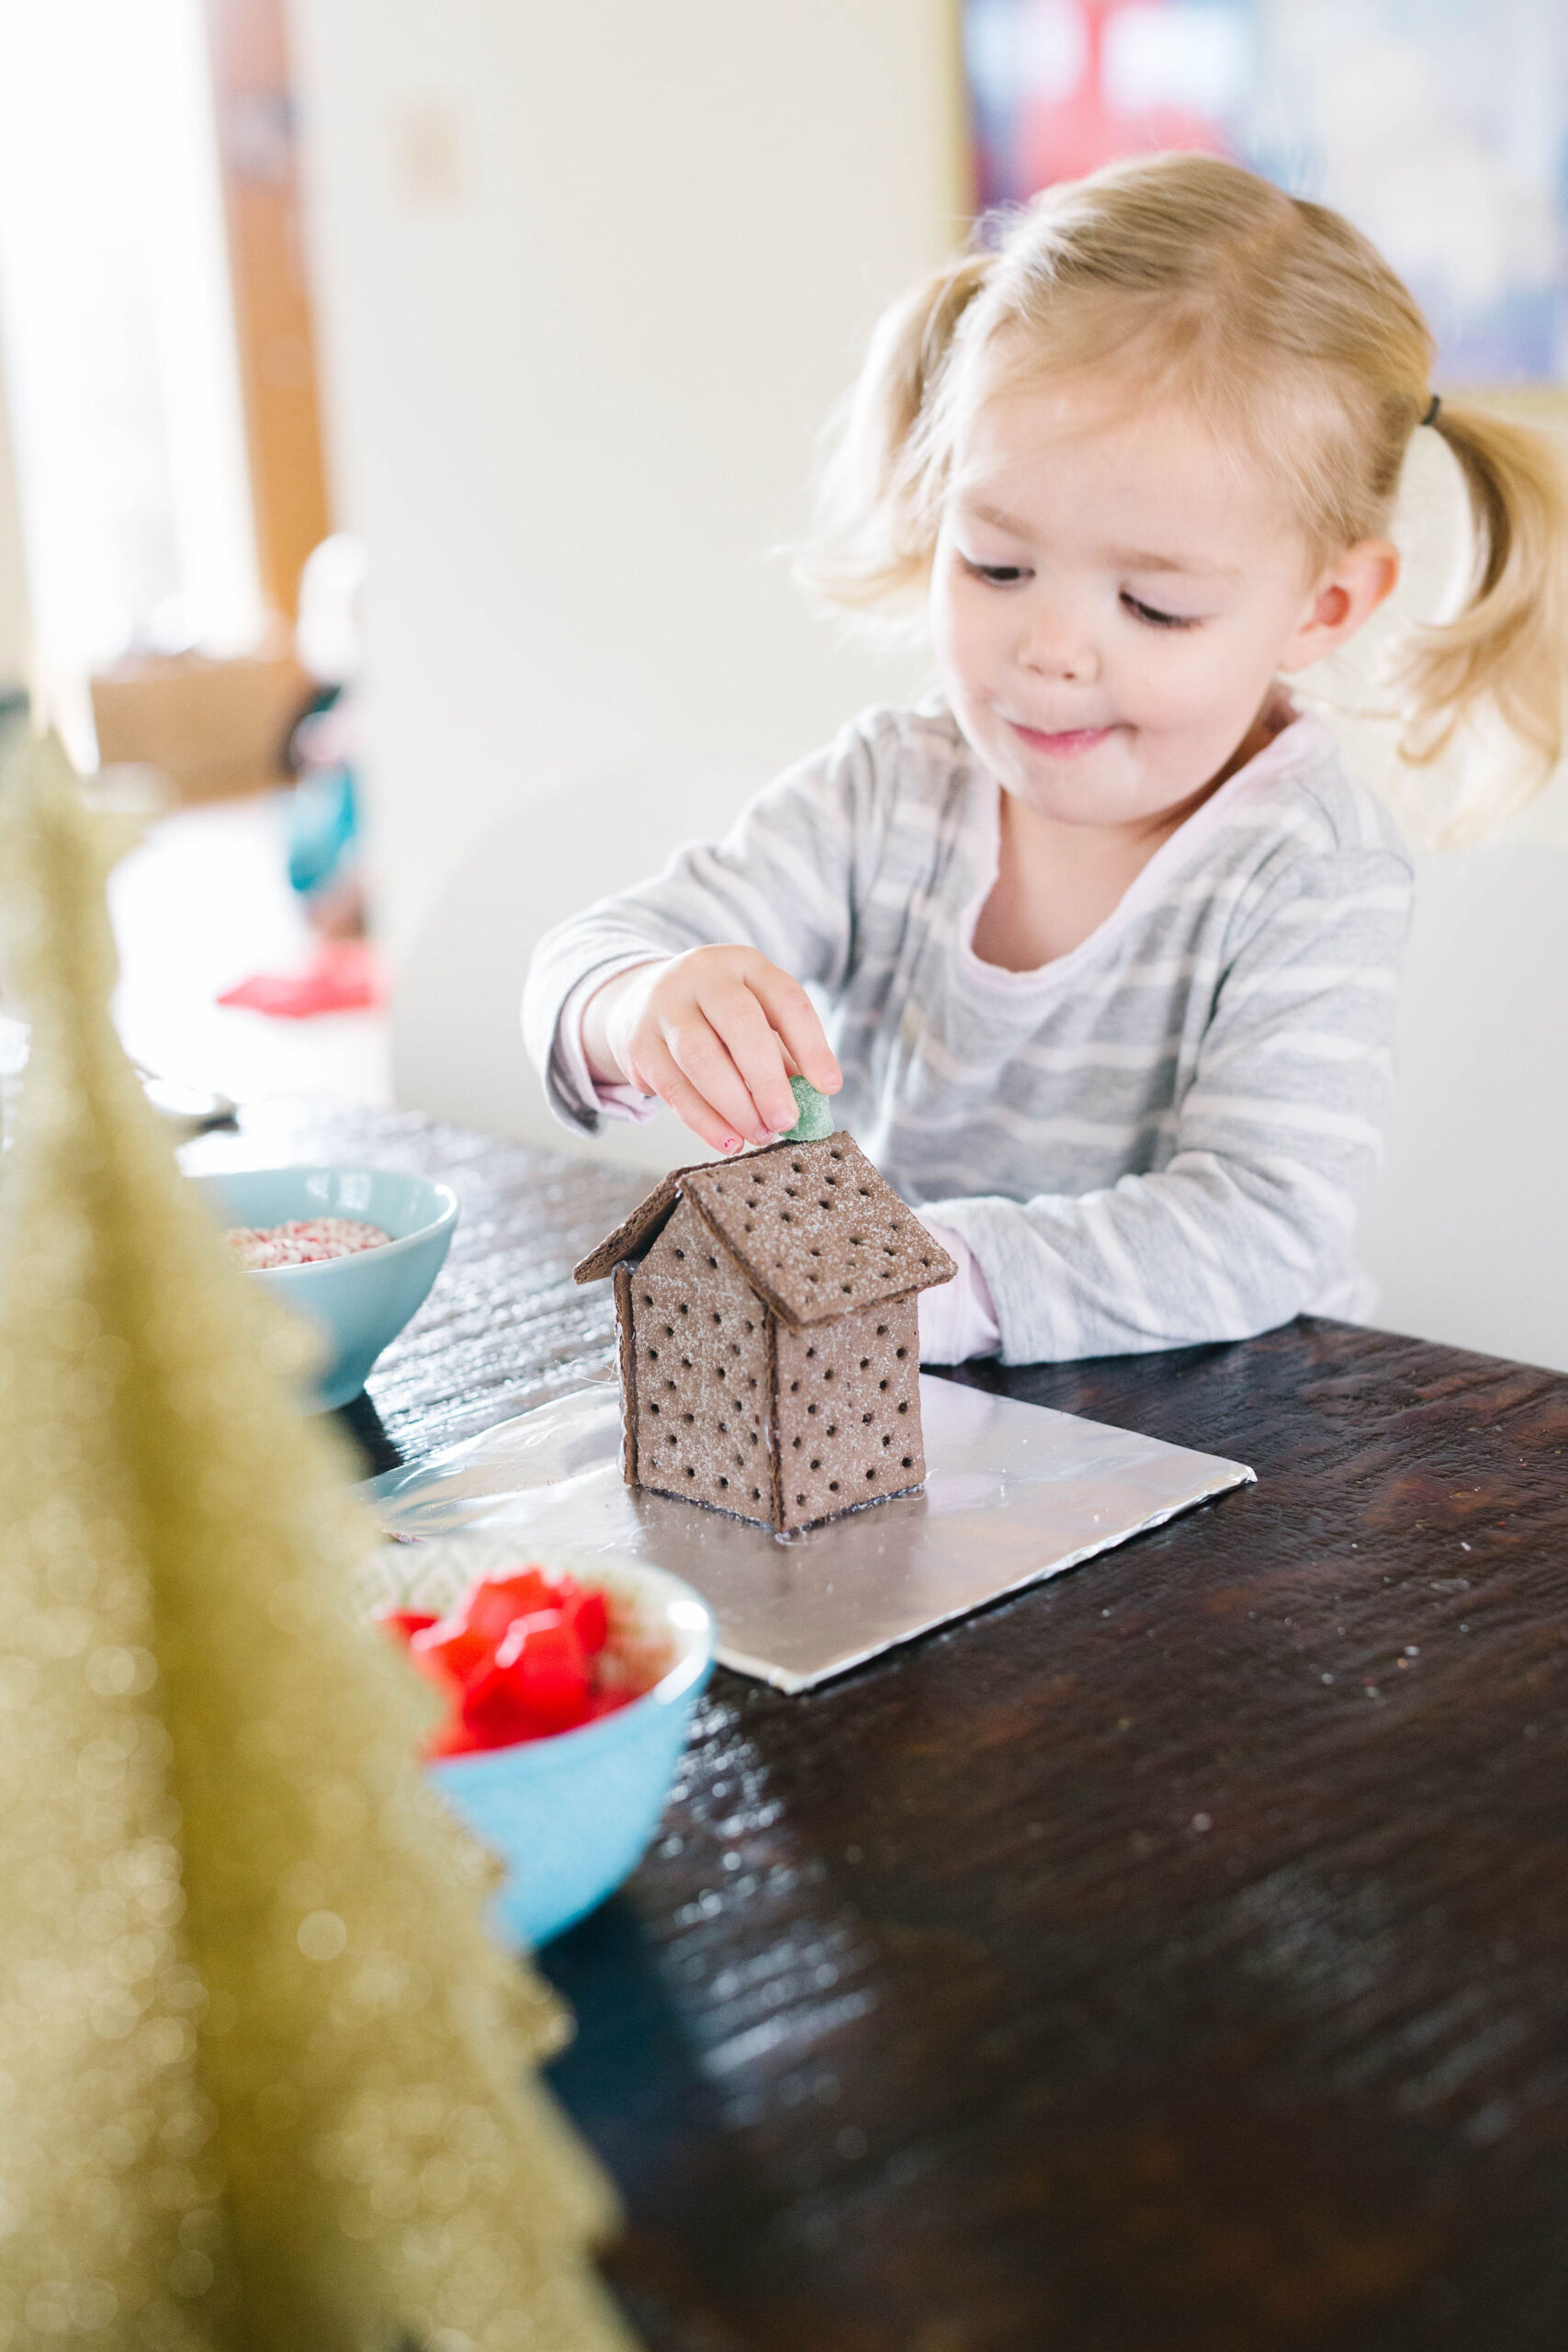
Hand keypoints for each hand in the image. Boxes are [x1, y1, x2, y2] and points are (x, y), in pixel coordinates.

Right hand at [582, 946, 840, 1153]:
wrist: (637, 1003)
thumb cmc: (715, 1019)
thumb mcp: (754, 1018)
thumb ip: (783, 1054)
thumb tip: (812, 1103)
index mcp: (744, 964)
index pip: (785, 999)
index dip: (811, 1045)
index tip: (829, 1087)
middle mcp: (702, 975)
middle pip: (740, 1024)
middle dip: (767, 1080)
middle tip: (786, 1121)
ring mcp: (664, 1006)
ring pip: (700, 1058)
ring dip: (734, 1105)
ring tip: (759, 1135)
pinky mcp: (639, 1043)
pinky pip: (673, 1087)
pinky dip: (703, 1120)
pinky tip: (727, 1140)